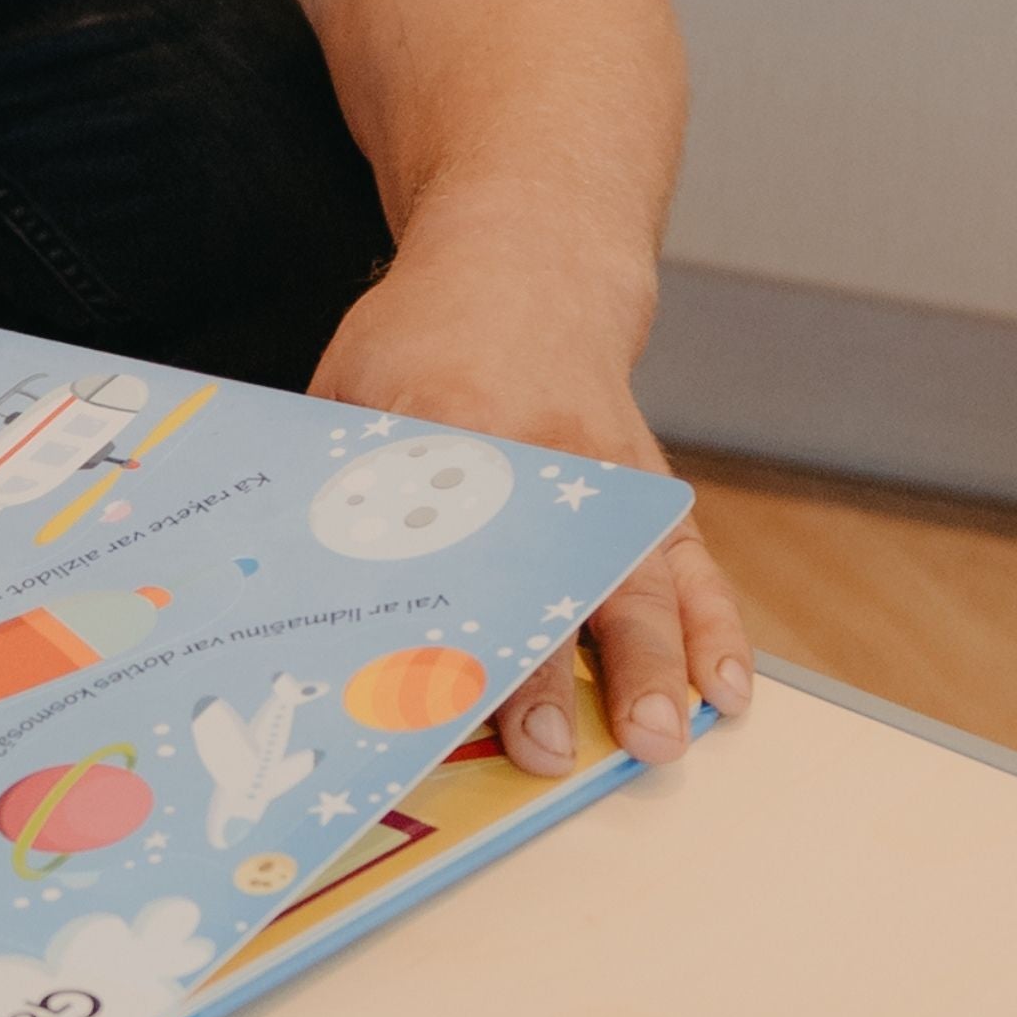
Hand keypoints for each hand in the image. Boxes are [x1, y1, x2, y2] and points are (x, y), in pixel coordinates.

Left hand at [310, 216, 752, 773]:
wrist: (528, 265)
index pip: (448, 548)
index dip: (449, 626)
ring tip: (664, 740)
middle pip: (556, 573)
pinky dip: (714, 628)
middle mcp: (547, 453)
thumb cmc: (420, 339)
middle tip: (555, 751)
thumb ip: (337, 486)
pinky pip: (692, 563)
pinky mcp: (651, 488)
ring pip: (642, 575)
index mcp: (450, 423)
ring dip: (656, 663)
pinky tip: (727, 689)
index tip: (444, 700)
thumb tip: (289, 599)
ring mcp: (613, 474)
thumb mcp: (352, 388)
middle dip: (555, 668)